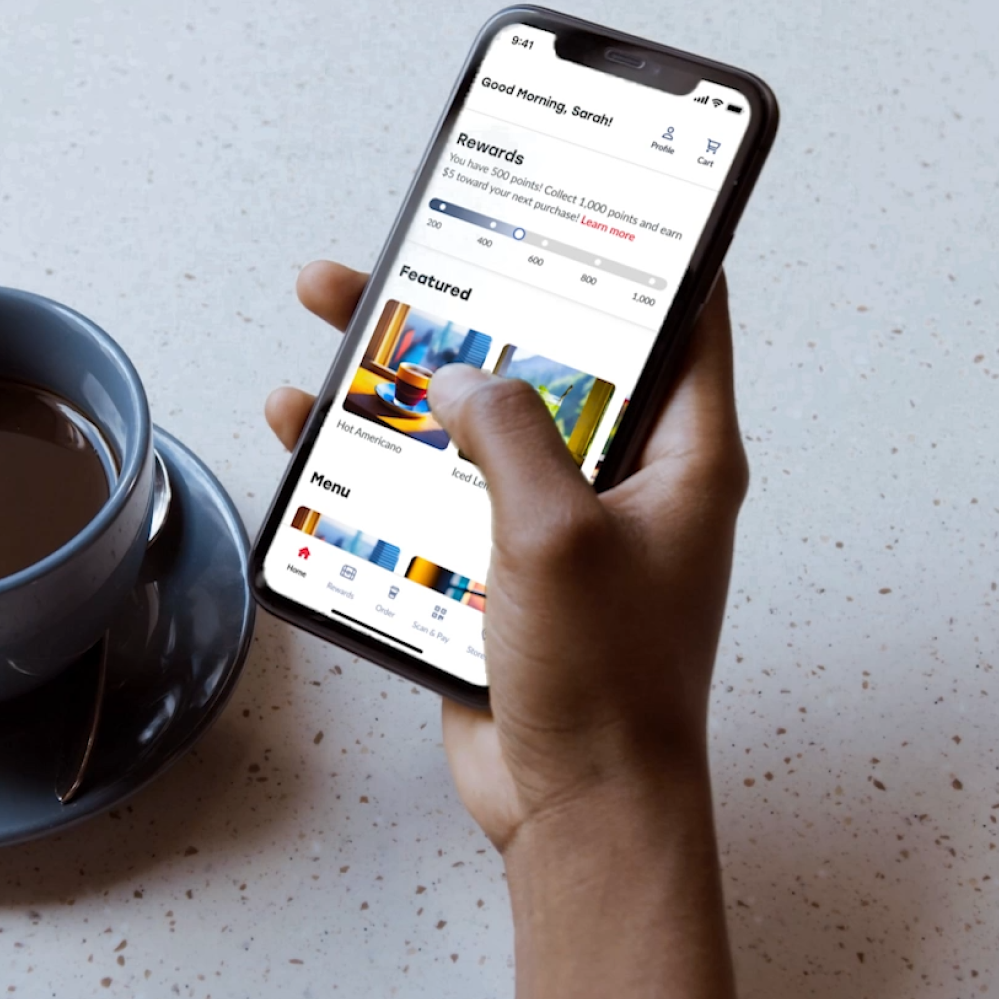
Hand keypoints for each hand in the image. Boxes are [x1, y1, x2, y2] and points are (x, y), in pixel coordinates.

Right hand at [266, 261, 746, 998]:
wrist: (575, 812)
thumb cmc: (609, 688)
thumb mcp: (558, 535)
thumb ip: (509, 436)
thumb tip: (459, 378)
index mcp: (682, 454)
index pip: (682, 314)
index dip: (642, 245)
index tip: (593, 186)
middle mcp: (624, 477)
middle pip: (550, 354)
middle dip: (481, 296)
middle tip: (421, 240)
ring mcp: (557, 521)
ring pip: (478, 415)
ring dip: (407, 370)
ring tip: (336, 311)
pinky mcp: (499, 567)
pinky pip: (436, 488)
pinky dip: (379, 456)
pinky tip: (316, 428)